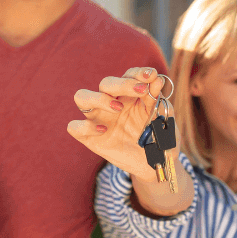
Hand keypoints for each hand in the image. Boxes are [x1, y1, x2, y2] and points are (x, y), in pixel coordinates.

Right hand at [67, 67, 170, 181]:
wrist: (156, 164)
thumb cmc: (159, 138)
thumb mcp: (162, 118)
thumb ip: (158, 100)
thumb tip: (156, 79)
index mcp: (129, 95)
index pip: (128, 76)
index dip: (138, 73)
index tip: (151, 76)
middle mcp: (111, 103)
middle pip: (106, 83)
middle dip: (123, 84)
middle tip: (141, 90)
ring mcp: (98, 119)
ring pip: (82, 97)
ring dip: (98, 98)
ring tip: (118, 108)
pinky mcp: (90, 138)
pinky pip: (75, 127)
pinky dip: (85, 126)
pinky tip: (104, 130)